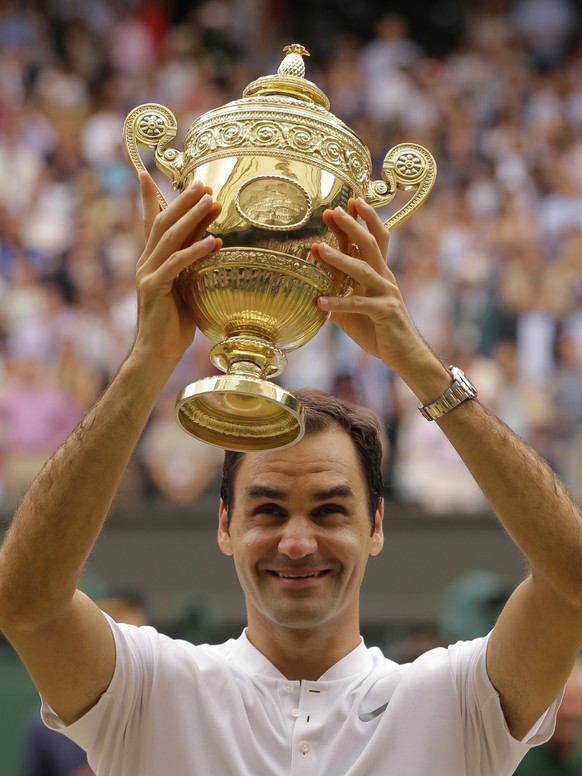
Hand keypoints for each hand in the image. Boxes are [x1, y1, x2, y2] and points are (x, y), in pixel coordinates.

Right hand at [132, 171, 221, 366]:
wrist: (157, 352)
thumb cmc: (175, 325)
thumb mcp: (187, 288)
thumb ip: (191, 267)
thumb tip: (211, 246)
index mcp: (151, 261)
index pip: (150, 222)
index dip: (149, 197)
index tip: (145, 173)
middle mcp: (146, 262)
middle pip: (162, 222)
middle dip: (182, 201)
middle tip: (202, 183)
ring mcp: (148, 274)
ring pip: (169, 237)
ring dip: (191, 217)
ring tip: (211, 201)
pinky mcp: (154, 288)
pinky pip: (177, 264)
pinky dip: (196, 250)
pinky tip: (215, 241)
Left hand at [313, 198, 431, 376]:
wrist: (404, 355)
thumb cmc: (379, 332)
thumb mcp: (352, 313)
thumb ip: (336, 299)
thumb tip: (313, 294)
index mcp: (379, 274)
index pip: (371, 240)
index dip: (360, 221)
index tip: (344, 204)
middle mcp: (384, 278)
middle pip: (369, 244)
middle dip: (353, 226)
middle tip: (334, 210)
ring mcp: (386, 293)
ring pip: (362, 270)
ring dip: (339, 259)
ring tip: (318, 249)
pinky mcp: (385, 312)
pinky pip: (358, 304)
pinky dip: (337, 303)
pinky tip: (318, 302)